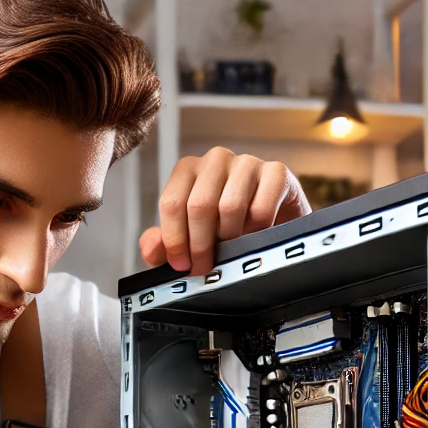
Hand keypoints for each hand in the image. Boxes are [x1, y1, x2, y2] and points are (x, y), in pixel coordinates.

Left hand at [139, 147, 310, 276]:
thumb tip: (150, 250)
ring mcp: (247, 162)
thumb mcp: (191, 238)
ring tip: (231, 250)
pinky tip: (255, 236)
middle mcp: (215, 159)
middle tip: (205, 268)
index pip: (171, 202)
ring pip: (230, 207)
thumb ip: (164, 245)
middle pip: (199, 205)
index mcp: (188, 170)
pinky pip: (261, 209)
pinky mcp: (277, 172)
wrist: (276, 222)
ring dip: (229, 239)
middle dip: (200, 245)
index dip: (174, 239)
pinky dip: (256, 231)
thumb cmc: (227, 228)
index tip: (181, 265)